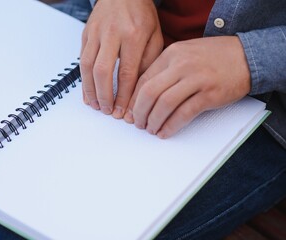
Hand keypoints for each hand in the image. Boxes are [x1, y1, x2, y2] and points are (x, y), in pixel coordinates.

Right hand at [79, 0, 162, 117]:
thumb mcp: (155, 36)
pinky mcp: (86, 34)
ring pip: (87, 66)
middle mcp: (112, 34)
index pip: (126, 73)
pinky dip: (83, 79)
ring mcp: (95, 33)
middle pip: (103, 71)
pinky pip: (81, 60)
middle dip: (104, 96)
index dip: (123, 95)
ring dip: (90, 90)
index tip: (123, 111)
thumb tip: (137, 89)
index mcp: (133, 35)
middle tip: (107, 111)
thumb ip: (147, 62)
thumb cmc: (141, 14)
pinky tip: (87, 92)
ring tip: (95, 105)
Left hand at [125, 36, 250, 137]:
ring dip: (153, 121)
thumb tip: (142, 96)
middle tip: (138, 124)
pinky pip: (184, 114)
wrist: (246, 56)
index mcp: (171, 54)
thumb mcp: (184, 54)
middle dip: (139, 112)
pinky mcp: (209, 95)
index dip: (133, 100)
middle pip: (150, 93)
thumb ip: (164, 70)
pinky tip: (165, 133)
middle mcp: (181, 65)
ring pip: (164, 104)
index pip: (143, 79)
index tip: (129, 112)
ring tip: (150, 129)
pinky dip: (171, 126)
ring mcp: (196, 79)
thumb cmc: (212, 57)